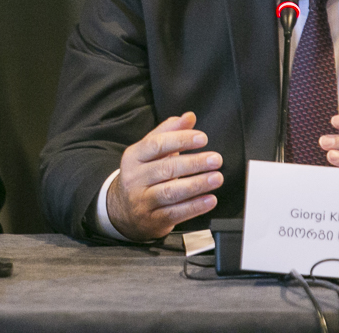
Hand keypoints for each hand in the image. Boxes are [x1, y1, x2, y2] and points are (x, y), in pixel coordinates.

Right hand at [106, 112, 222, 241]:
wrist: (122, 211)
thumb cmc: (142, 175)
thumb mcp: (150, 151)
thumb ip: (169, 132)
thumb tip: (189, 117)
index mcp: (133, 157)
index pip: (156, 144)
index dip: (181, 140)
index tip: (202, 138)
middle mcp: (135, 179)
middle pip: (166, 168)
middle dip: (194, 163)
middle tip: (215, 159)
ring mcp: (142, 201)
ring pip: (171, 192)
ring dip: (197, 185)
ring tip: (216, 178)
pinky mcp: (153, 220)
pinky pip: (176, 213)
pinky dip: (195, 206)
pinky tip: (210, 199)